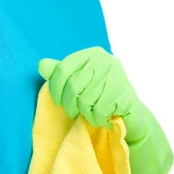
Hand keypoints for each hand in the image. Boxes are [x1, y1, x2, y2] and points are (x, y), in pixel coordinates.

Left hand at [38, 47, 173, 173]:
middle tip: (73, 113)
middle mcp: (104, 60)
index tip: (57, 102)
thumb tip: (41, 65)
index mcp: (91, 54)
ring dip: (85, 114)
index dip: (55, 88)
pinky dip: (97, 119)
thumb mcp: (80, 80)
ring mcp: (116, 76)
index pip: (62, 69)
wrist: (131, 113)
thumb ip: (60, 72)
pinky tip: (102, 120)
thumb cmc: (100, 96)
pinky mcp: (124, 93)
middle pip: (72, 86)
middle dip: (69, 105)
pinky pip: (99, 111)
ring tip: (90, 116)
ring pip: (85, 100)